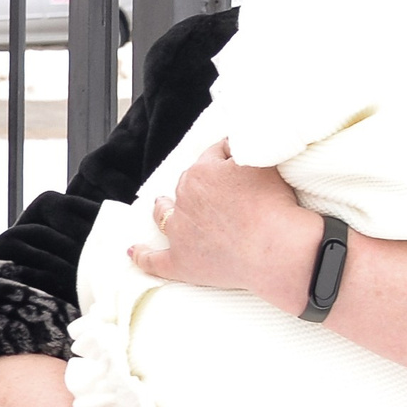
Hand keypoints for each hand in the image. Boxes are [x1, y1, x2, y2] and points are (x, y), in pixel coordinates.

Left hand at [135, 140, 322, 310]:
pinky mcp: (180, 262)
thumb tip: (231, 144)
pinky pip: (153, 260)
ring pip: (164, 215)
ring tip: (161, 205)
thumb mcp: (262, 161)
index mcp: (202, 172)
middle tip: (217, 189)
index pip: (213, 156)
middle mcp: (185, 199)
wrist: (273, 247)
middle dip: (198, 184)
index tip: (237, 161)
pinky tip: (133, 252)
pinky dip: (142, 256)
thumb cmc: (271, 204)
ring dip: (162, 209)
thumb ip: (244, 148)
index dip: (227, 158)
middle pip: (188, 184)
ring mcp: (179, 232)